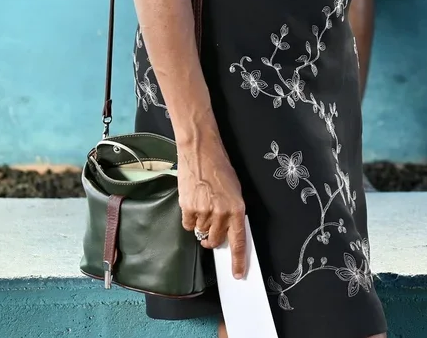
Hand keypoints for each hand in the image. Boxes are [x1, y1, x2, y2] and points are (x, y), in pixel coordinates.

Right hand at [178, 133, 249, 277]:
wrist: (201, 152)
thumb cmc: (220, 169)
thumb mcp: (234, 191)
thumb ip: (232, 212)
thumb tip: (228, 232)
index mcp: (237, 209)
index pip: (238, 241)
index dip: (238, 260)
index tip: (238, 274)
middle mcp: (221, 213)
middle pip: (216, 240)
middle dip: (213, 238)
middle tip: (212, 224)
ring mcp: (203, 212)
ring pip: (200, 233)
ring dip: (201, 225)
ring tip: (203, 204)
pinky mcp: (187, 209)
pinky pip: (187, 225)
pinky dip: (189, 219)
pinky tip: (192, 204)